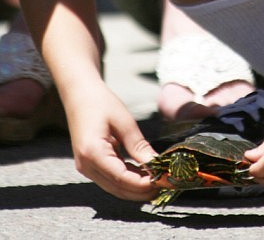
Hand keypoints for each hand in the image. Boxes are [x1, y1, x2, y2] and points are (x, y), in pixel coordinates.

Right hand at [66, 82, 158, 200]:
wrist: (79, 94)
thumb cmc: (101, 102)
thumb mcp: (124, 121)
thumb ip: (138, 146)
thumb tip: (156, 164)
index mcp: (92, 153)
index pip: (121, 178)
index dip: (142, 184)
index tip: (162, 181)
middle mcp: (86, 165)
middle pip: (117, 187)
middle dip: (141, 190)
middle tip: (164, 183)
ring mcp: (86, 167)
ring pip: (114, 186)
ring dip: (135, 186)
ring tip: (157, 179)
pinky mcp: (89, 164)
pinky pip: (110, 177)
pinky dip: (127, 178)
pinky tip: (143, 173)